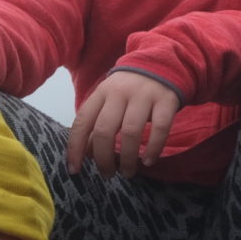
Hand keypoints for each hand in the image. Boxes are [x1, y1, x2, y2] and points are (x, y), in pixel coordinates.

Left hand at [67, 71, 181, 177]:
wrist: (161, 65)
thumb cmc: (130, 91)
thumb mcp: (109, 101)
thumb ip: (97, 124)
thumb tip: (86, 155)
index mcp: (101, 93)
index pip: (83, 122)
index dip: (75, 148)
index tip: (74, 170)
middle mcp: (120, 92)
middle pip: (105, 130)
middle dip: (103, 158)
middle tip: (107, 174)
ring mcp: (144, 95)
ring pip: (131, 132)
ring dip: (127, 158)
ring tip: (127, 172)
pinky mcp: (166, 100)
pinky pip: (159, 129)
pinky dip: (153, 149)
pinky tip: (148, 161)